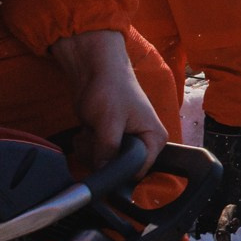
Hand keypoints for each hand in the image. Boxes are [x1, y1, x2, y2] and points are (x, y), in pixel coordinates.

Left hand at [48, 29, 165, 176]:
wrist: (95, 70)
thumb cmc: (111, 88)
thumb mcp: (110, 122)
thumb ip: (108, 150)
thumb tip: (101, 171)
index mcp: (154, 139)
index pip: (139, 170)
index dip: (119, 170)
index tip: (103, 158)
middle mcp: (143, 143)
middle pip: (120, 169)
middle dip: (101, 156)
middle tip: (94, 137)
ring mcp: (125, 142)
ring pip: (105, 164)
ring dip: (90, 150)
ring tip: (90, 130)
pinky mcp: (109, 140)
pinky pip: (95, 156)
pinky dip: (86, 146)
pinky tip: (86, 130)